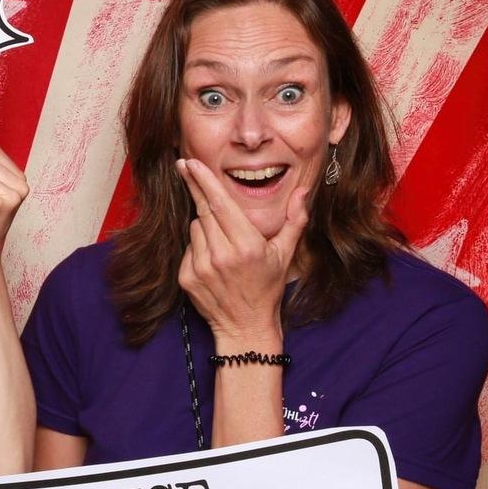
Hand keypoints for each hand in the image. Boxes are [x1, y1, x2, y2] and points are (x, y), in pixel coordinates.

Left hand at [175, 158, 306, 347]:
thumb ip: (295, 219)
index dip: (203, 181)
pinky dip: (198, 246)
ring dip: (204, 225)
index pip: (220, 204)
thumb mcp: (286, 253)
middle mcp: (222, 255)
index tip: (190, 162)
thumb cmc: (268, 287)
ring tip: (223, 241)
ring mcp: (202, 267)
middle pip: (204, 210)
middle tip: (185, 166)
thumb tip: (302, 189)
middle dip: (197, 189)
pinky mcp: (187, 277)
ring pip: (195, 227)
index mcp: (248, 246)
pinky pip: (188, 247)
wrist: (245, 326)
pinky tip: (213, 259)